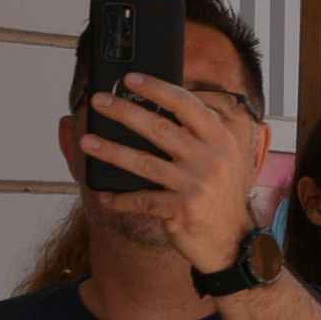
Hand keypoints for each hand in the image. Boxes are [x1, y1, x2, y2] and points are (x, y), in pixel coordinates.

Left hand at [81, 72, 258, 275]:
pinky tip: (105, 195)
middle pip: (158, 128)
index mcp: (219, 139)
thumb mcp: (225, 156)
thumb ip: (203, 131)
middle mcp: (209, 159)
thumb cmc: (221, 194)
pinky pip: (142, 200)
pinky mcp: (181, 210)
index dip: (156, 88)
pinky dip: (121, 199)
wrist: (233, 241)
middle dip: (123, 112)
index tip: (130, 79)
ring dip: (110, 151)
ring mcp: (194, 185)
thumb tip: (165, 103)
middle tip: (99, 101)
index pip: (185, 104)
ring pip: (143, 162)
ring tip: (87, 142)